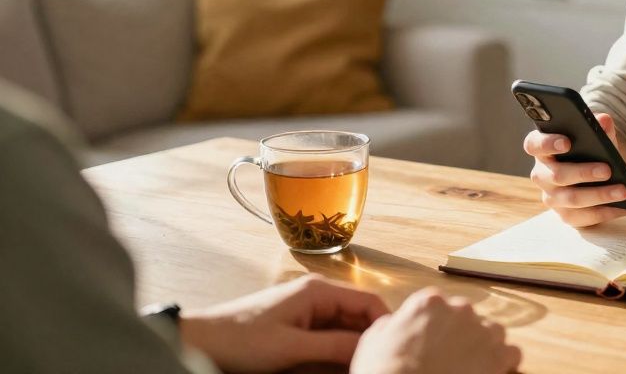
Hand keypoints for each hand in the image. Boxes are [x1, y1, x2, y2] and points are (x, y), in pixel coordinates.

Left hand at [178, 274, 388, 372]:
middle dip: (369, 337)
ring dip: (353, 344)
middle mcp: (317, 293)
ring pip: (345, 325)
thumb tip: (372, 347)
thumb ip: (334, 345)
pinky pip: (328, 332)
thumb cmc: (242, 341)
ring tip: (359, 365)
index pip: (369, 302)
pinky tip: (338, 365)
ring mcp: (307, 307)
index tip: (392, 349)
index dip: (385, 324)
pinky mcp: (297, 321)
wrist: (201, 342)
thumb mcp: (292, 348)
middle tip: (375, 361)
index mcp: (319, 290)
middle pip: (359, 314)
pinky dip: (336, 347)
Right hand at [351, 289, 520, 373]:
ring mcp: (482, 332)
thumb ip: (392, 324)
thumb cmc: (384, 370)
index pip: (440, 306)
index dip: (437, 326)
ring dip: (484, 346)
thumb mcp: (374, 339)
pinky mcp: (498, 356)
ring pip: (493, 333)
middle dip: (461, 335)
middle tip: (448, 357)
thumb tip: (396, 324)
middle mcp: (460, 310)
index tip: (432, 341)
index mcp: (430, 302)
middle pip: (468, 318)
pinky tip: (490, 372)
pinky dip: (504, 363)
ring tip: (471, 366)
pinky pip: (511, 353)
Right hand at [523, 111, 625, 227]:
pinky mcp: (566, 215)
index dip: (547, 143)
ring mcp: (552, 197)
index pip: (534, 145)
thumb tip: (604, 121)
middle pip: (557, 175)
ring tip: (623, 190)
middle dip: (584, 172)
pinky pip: (584, 217)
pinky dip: (606, 212)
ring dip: (599, 195)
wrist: (597, 172)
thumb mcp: (596, 136)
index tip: (567, 142)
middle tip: (607, 170)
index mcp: (543, 149)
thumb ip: (599, 128)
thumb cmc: (590, 150)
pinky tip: (623, 207)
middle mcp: (542, 174)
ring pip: (572, 198)